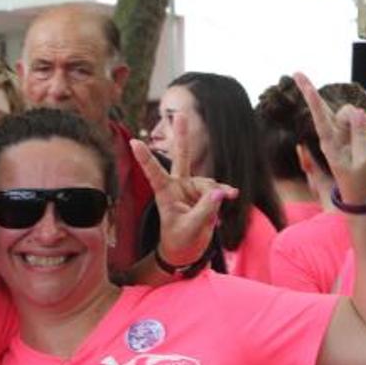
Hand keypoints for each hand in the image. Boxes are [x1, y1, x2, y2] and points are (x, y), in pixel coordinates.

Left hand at [131, 133, 236, 267]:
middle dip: (182, 135)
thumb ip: (205, 210)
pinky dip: (224, 194)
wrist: (185, 251)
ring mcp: (192, 188)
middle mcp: (178, 186)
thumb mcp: (191, 229)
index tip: (134, 142)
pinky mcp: (204, 194)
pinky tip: (231, 197)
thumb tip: (221, 192)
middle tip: (180, 112)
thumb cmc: (180, 241)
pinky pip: (218, 190)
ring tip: (218, 212)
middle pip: (182, 157)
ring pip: (209, 183)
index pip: (154, 173)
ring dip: (216, 194)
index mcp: (165, 194)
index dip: (145, 158)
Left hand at [295, 71, 365, 206]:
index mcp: (330, 144)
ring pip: (348, 112)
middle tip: (296, 73)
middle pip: (325, 108)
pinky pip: (359, 120)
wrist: (361, 196)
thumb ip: (360, 136)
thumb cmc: (360, 182)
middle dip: (310, 91)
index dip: (313, 99)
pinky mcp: (349, 135)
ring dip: (365, 116)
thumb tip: (357, 111)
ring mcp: (340, 134)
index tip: (303, 84)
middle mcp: (331, 136)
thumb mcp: (364, 160)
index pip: (320, 118)